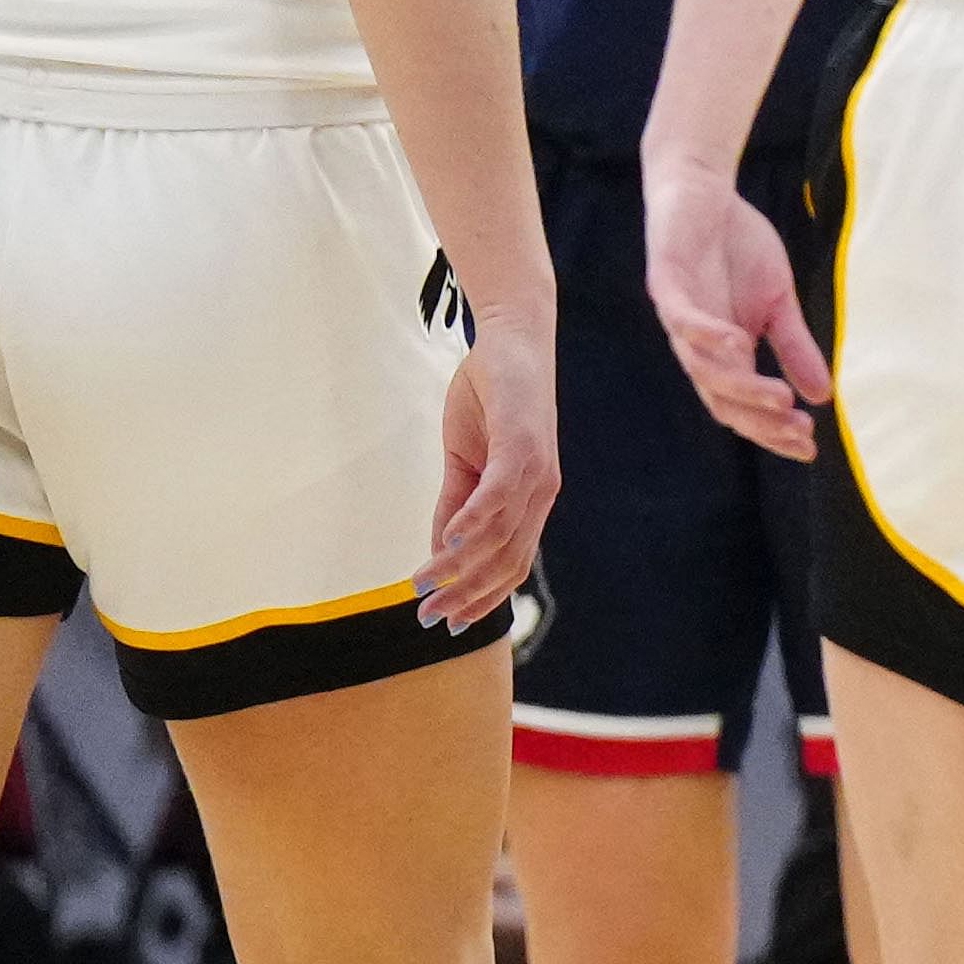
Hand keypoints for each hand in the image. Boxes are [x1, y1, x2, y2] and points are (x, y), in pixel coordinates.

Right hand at [423, 301, 560, 632]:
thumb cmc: (489, 399)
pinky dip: (474, 524)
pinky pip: (498, 495)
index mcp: (530, 500)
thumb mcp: (464, 461)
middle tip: (427, 619)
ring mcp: (535, 471)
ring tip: (423, 586)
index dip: (482, 597)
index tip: (448, 622)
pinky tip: (449, 545)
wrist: (511, 340)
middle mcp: (540, 493)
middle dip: (467, 596)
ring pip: (499, 536)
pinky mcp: (522, 445)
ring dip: (458, 567)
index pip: (512, 564)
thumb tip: (440, 552)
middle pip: (508, 561)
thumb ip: (455, 505)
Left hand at [643, 157, 833, 463]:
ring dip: (742, 388)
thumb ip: (794, 346)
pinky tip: (738, 344)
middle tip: (798, 431)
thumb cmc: (738, 248)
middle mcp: (696, 346)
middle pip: (721, 400)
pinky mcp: (666, 284)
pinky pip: (682, 320)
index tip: (810, 447)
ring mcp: (679, 318)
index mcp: (723, 354)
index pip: (743, 408)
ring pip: (703, 369)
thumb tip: (823, 396)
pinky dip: (707, 335)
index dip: (773, 431)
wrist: (703, 192)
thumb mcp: (780, 302)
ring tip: (780, 400)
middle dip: (760, 421)